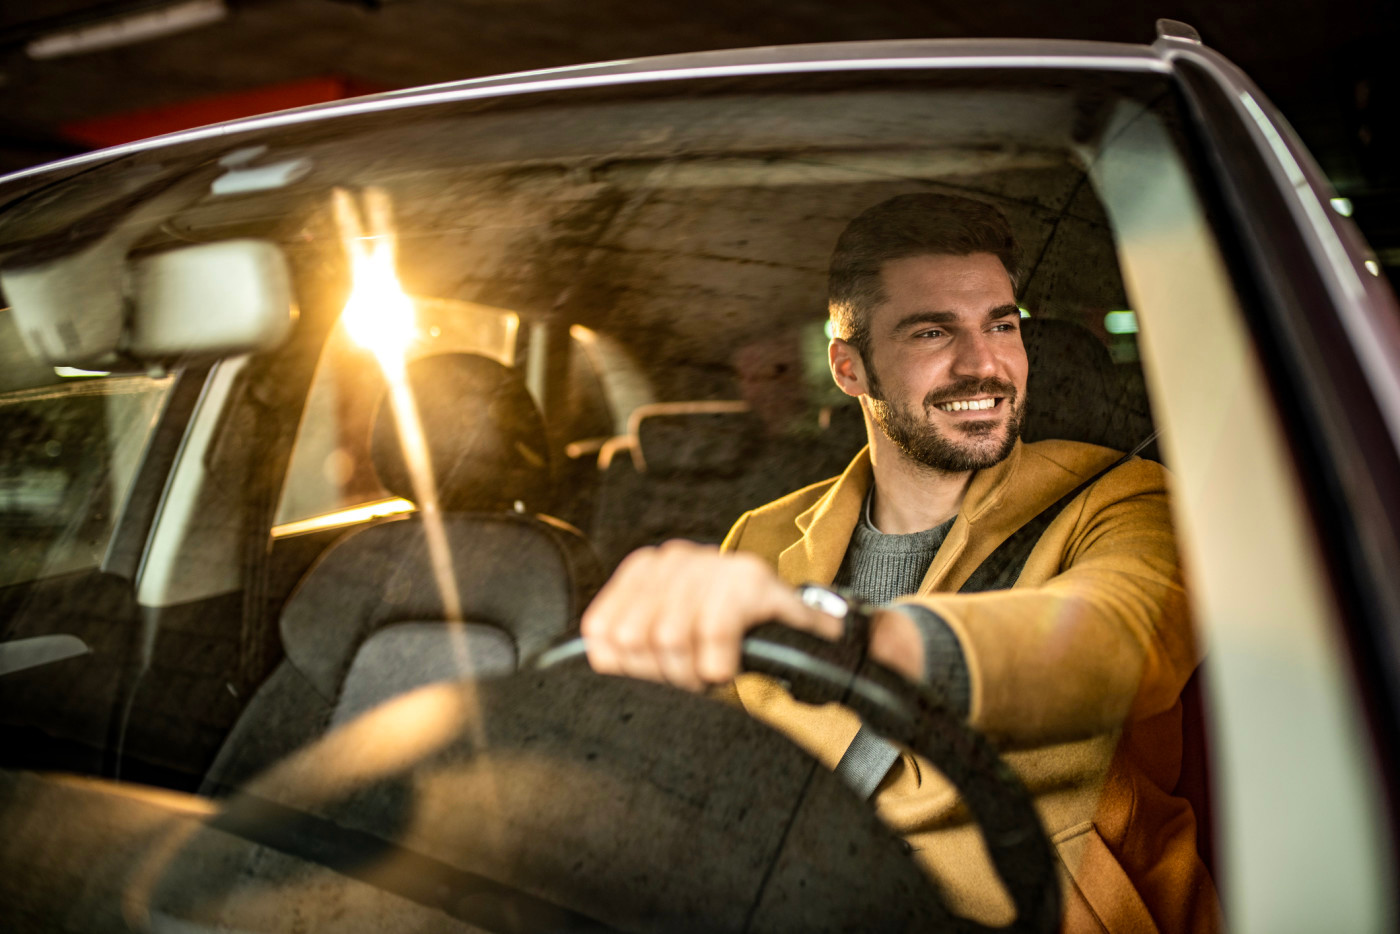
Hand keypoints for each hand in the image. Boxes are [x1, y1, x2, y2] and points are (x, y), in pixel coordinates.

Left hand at [581, 541, 843, 689]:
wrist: (793, 624)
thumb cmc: (721, 636)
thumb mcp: (666, 634)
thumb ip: (624, 646)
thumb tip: (592, 660)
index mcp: (643, 569)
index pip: (603, 631)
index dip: (627, 668)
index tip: (655, 678)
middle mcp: (673, 559)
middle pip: (635, 637)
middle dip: (662, 674)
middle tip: (689, 681)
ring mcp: (712, 565)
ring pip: (671, 636)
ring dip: (693, 673)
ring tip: (709, 674)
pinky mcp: (751, 580)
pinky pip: (714, 632)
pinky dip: (718, 665)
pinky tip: (728, 668)